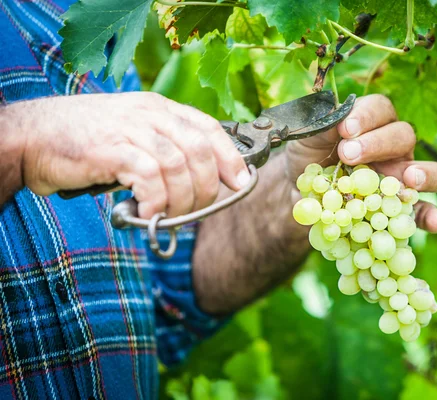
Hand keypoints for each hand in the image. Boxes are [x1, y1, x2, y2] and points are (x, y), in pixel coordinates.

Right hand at [14, 92, 248, 218]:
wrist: (35, 136)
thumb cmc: (86, 141)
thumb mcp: (133, 136)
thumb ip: (164, 152)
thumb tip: (199, 184)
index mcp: (160, 109)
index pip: (209, 129)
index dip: (231, 158)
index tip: (241, 182)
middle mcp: (150, 114)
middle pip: (200, 151)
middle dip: (208, 188)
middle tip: (196, 211)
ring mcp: (131, 129)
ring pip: (179, 167)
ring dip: (182, 200)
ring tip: (170, 215)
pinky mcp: (112, 149)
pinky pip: (150, 177)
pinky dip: (157, 201)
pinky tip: (150, 212)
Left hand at [285, 94, 436, 232]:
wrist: (299, 193)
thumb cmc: (308, 157)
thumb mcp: (308, 138)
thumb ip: (323, 125)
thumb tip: (339, 118)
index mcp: (372, 124)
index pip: (380, 109)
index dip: (366, 116)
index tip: (346, 129)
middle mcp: (394, 148)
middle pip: (403, 137)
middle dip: (378, 144)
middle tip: (349, 155)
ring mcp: (403, 179)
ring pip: (431, 171)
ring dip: (426, 174)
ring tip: (411, 179)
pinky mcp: (402, 209)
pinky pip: (423, 212)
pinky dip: (432, 217)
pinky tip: (436, 222)